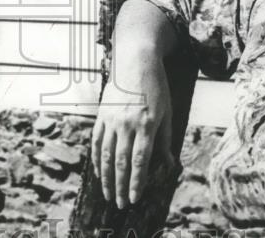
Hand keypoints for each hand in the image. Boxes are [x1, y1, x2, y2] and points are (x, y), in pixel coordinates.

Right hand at [91, 47, 175, 208]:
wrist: (135, 60)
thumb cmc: (155, 86)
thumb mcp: (167, 112)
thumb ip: (165, 139)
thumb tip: (168, 163)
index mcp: (147, 124)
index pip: (140, 161)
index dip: (137, 182)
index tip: (135, 198)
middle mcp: (127, 123)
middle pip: (122, 162)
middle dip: (121, 186)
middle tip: (121, 204)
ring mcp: (111, 119)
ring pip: (106, 154)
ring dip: (107, 178)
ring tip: (109, 195)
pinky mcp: (101, 114)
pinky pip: (97, 141)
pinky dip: (97, 159)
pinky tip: (99, 172)